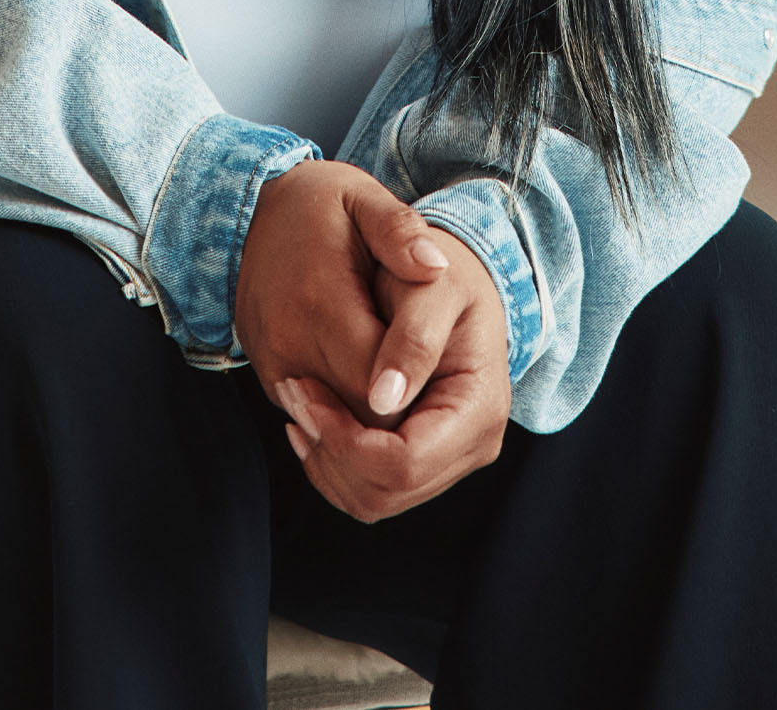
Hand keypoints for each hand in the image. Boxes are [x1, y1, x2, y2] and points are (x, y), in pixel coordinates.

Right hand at [232, 160, 449, 435]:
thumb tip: (437, 264)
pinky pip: (316, 413)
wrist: (251, 212)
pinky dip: (349, 409)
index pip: (379, 377)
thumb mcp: (363, 199)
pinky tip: (380, 386)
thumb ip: (400, 231)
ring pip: (336, 420)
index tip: (453, 377)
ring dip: (376, 416)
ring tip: (416, 393)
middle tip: (443, 396)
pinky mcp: (270, 376)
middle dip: (405, 409)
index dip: (419, 387)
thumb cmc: (319, 204)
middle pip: (359, 410)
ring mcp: (274, 365)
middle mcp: (289, 343)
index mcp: (320, 301)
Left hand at [267, 227, 511, 522]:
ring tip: (302, 404)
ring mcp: (450, 460)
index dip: (347, 440)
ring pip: (371, 501)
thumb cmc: (443, 276)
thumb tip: (384, 400)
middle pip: (385, 492)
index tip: (307, 392)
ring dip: (325, 461)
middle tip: (296, 393)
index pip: (405, 462)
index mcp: (480, 407)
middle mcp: (473, 445)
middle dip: (330, 451)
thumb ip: (413, 337)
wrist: (452, 280)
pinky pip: (368, 492)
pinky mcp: (424, 461)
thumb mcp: (433, 287)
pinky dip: (331, 463)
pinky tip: (314, 419)